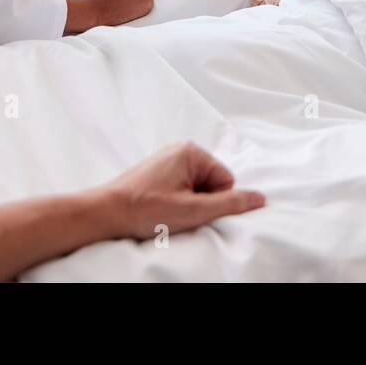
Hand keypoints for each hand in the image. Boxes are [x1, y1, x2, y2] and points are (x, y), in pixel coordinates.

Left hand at [0, 141, 264, 278]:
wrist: (104, 214)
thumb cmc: (145, 210)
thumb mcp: (193, 211)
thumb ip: (230, 204)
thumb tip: (261, 199)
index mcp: (191, 151)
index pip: (226, 181)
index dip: (213, 202)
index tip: (189, 210)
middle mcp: (180, 150)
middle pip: (211, 185)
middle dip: (200, 203)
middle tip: (175, 213)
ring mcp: (167, 161)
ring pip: (196, 191)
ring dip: (187, 206)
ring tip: (164, 213)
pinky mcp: (157, 174)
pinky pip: (181, 191)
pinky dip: (174, 204)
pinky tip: (158, 211)